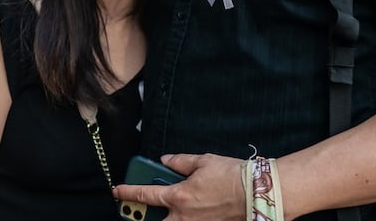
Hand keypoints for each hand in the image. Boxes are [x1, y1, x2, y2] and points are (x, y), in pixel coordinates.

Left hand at [113, 154, 245, 220]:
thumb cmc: (233, 176)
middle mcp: (183, 216)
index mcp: (179, 196)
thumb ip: (181, 161)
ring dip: (165, 217)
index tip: (118, 191)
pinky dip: (184, 218)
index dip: (128, 193)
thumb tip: (167, 160)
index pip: (145, 195)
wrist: (258, 194)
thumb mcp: (204, 161)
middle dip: (142, 216)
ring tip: (165, 209)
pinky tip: (188, 211)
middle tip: (136, 210)